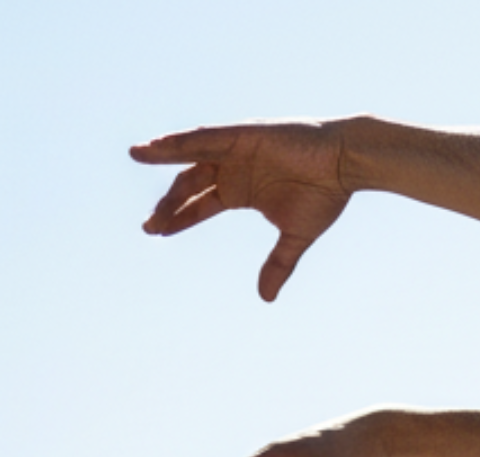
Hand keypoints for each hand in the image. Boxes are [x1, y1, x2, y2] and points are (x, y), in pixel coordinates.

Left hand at [132, 120, 351, 301]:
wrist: (343, 165)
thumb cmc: (323, 196)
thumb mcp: (295, 237)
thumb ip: (277, 265)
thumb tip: (265, 299)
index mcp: (239, 192)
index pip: (199, 206)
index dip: (178, 218)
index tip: (155, 232)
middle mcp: (231, 168)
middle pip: (189, 183)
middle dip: (168, 202)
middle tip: (149, 224)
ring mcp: (234, 149)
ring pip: (190, 154)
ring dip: (162, 154)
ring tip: (136, 154)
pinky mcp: (242, 134)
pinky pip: (206, 135)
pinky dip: (183, 139)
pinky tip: (162, 144)